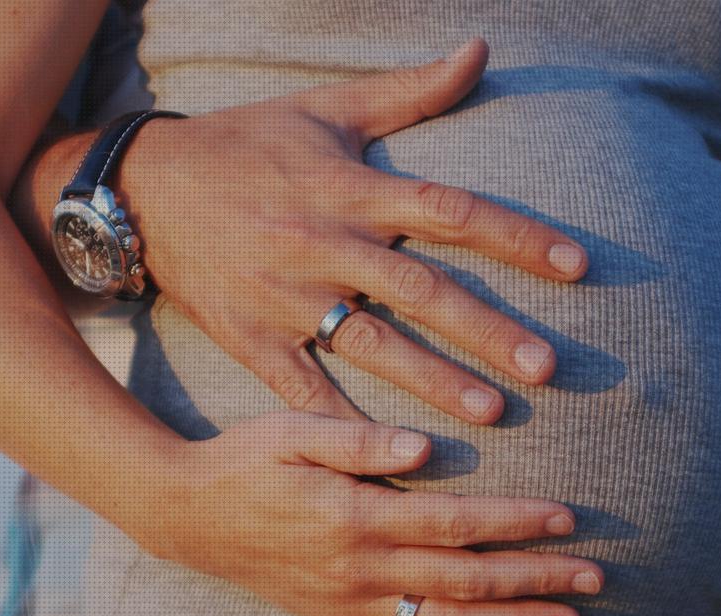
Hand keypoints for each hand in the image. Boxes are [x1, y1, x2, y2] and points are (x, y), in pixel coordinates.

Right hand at [120, 36, 587, 424]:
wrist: (142, 189)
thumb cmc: (244, 143)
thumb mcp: (324, 108)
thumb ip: (408, 91)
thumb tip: (480, 50)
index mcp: (350, 190)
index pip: (450, 210)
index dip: (516, 235)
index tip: (578, 266)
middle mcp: (324, 245)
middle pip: (420, 290)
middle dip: (487, 329)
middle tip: (547, 368)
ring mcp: (286, 298)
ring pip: (371, 344)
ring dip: (433, 381)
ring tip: (491, 413)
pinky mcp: (253, 340)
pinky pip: (304, 389)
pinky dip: (346, 425)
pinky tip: (390, 460)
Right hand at [143, 411, 603, 615]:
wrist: (188, 516)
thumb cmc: (246, 462)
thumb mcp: (295, 432)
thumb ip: (362, 443)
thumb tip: (427, 449)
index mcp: (357, 516)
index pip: (456, 523)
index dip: (516, 522)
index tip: (569, 519)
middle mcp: (360, 568)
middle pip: (465, 579)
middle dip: (535, 579)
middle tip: (595, 579)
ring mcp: (350, 603)